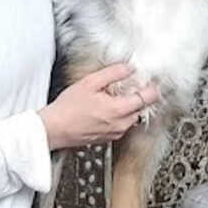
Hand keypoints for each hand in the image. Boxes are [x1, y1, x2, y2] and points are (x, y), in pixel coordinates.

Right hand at [39, 63, 159, 150]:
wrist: (54, 129)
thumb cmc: (67, 109)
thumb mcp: (90, 83)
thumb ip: (113, 73)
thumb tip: (128, 68)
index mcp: (119, 110)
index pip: (148, 99)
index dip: (153, 88)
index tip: (152, 82)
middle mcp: (121, 124)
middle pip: (141, 108)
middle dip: (138, 97)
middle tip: (128, 86)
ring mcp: (115, 133)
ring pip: (132, 117)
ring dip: (128, 107)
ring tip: (112, 98)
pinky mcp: (109, 138)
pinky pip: (122, 125)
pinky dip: (119, 116)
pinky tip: (104, 109)